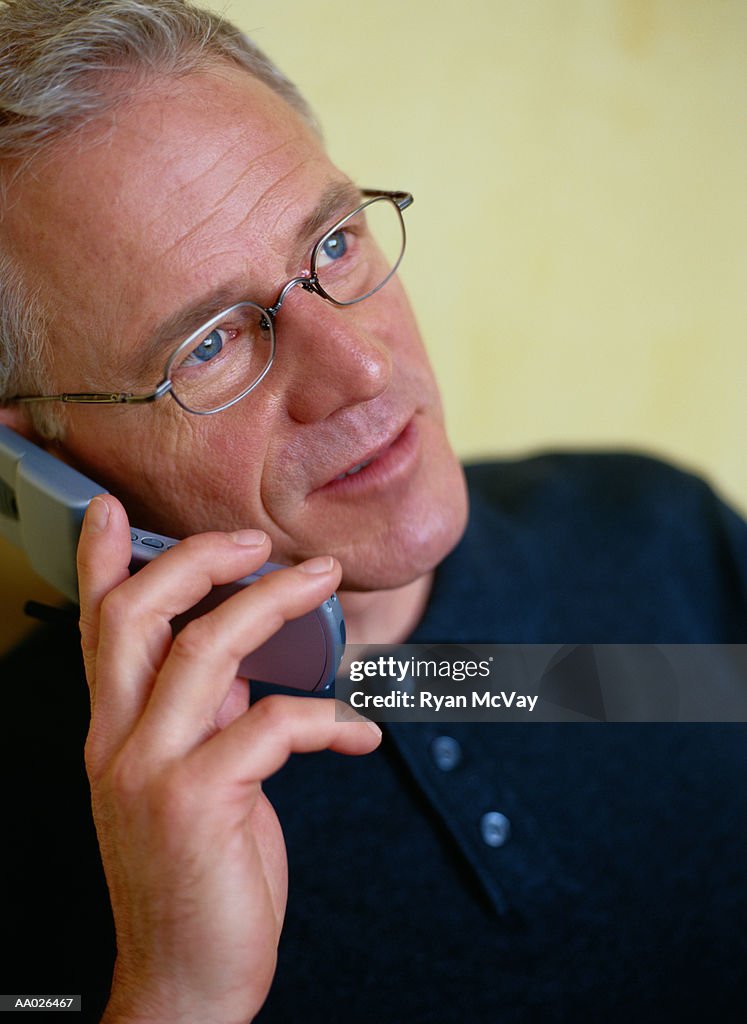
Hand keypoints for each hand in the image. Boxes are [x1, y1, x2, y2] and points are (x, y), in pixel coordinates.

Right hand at [77, 495, 380, 1022]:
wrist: (186, 986)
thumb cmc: (196, 878)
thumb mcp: (187, 785)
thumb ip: (203, 719)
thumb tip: (247, 661)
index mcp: (112, 733)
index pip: (97, 630)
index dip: (99, 564)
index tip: (111, 511)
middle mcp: (117, 744)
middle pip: (137, 617)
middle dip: (196, 561)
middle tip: (255, 541)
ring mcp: (150, 772)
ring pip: (206, 650)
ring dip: (274, 605)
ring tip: (323, 584)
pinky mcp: (197, 804)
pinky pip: (273, 725)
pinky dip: (328, 719)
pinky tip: (361, 736)